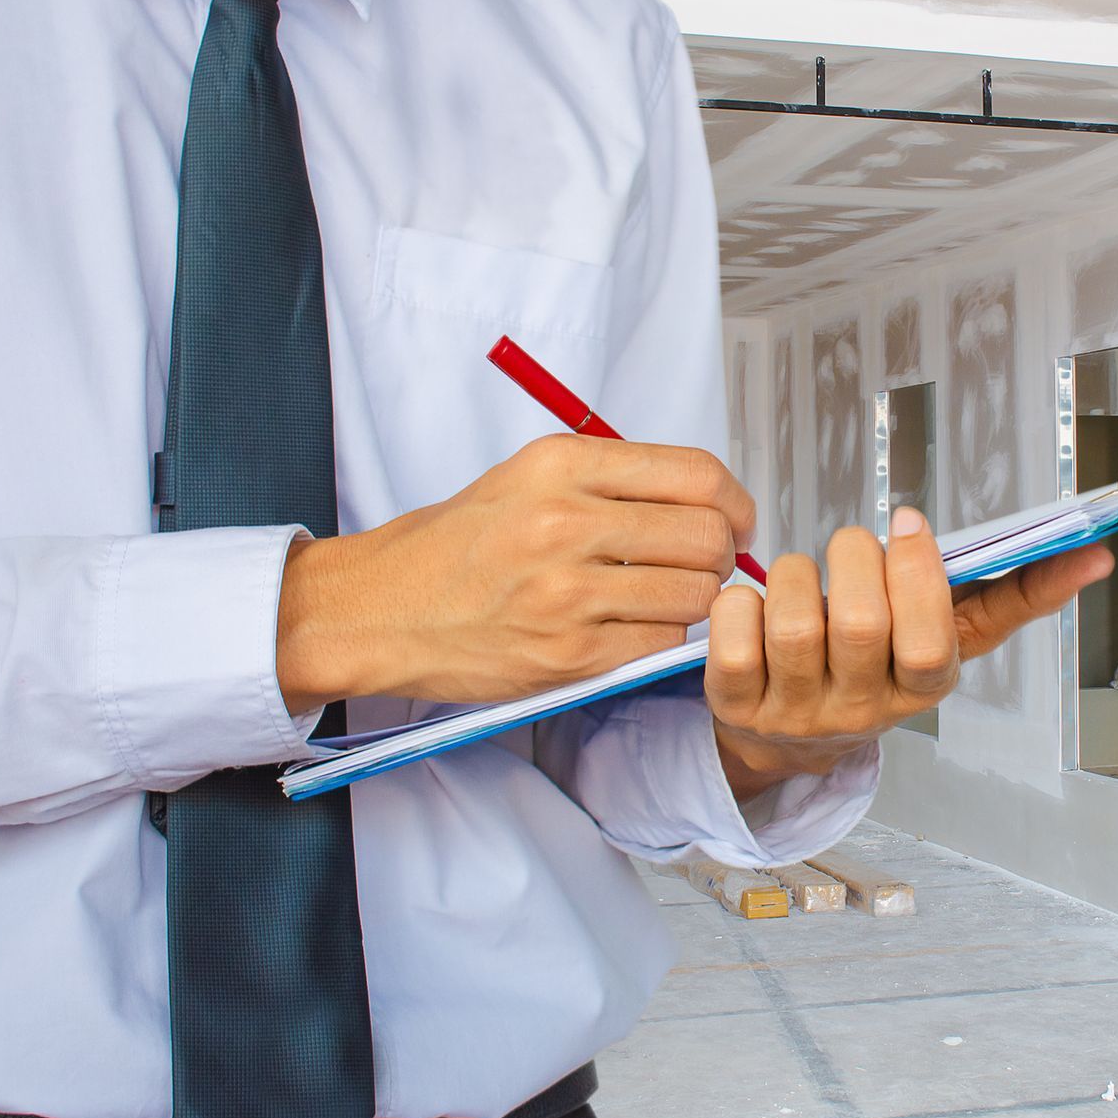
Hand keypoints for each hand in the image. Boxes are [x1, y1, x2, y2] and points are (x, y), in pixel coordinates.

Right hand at [275, 434, 753, 712]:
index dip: (734, 501)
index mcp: (560, 465)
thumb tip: (706, 498)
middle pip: (705, 536)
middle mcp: (565, 522)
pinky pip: (662, 641)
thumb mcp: (527, 479)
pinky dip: (662, 635)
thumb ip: (612, 481)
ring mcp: (568, 592)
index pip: (695, 474)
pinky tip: (632, 624)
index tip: (735, 517)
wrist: (382, 611)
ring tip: (664, 594)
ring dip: (696, 599)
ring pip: (695, 594)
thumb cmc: (459, 545)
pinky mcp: (569, 652)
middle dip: (721, 553)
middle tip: (706, 562)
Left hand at [705, 508, 1114, 799]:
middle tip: (851, 546)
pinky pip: (732, 636)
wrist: (790, 735)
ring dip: (796, 574)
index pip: (931, 644)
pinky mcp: (736, 705)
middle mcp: (862, 710)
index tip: (907, 521)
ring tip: (803, 576)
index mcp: (921, 687)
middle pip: (859, 623)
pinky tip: (755, 607)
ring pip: (795, 624)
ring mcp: (797, 713)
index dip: (917, 577)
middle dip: (853, 558)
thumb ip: (1014, 594)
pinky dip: (738, 603)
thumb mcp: (947, 635)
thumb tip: (1094, 556)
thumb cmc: (879, 660)